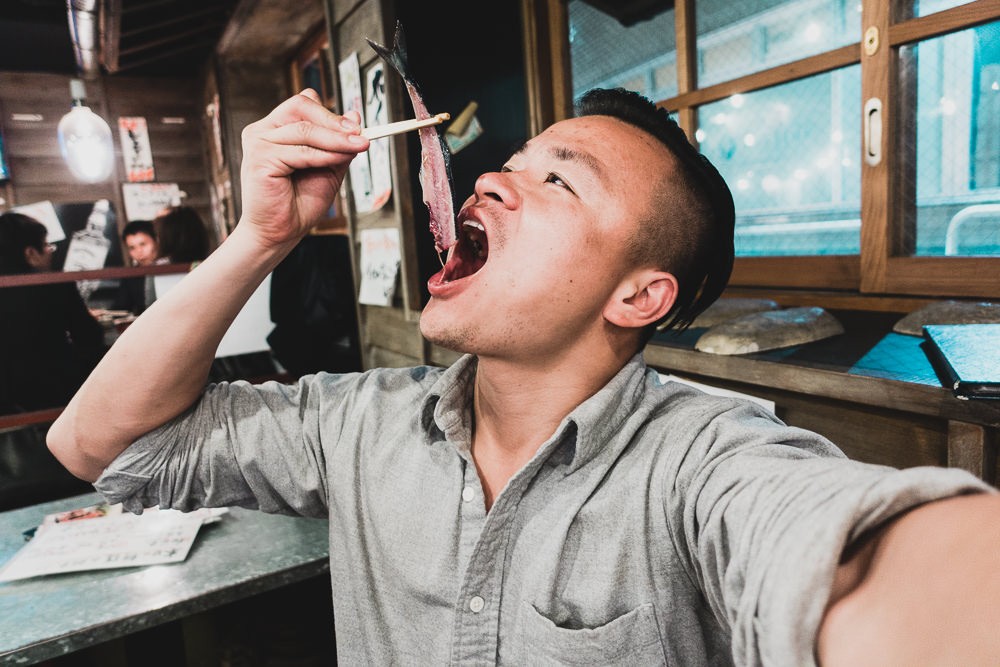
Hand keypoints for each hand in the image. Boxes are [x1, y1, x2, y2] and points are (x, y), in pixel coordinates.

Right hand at [238, 88, 368, 247]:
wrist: (280, 232)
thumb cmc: (299, 202)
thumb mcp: (328, 168)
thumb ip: (339, 144)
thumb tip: (355, 116)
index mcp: (275, 128)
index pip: (303, 104)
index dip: (331, 113)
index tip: (357, 127)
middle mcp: (262, 130)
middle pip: (301, 107)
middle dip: (334, 120)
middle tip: (360, 133)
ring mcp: (258, 142)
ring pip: (304, 129)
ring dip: (336, 139)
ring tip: (359, 146)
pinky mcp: (259, 159)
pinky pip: (300, 151)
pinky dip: (324, 154)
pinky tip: (340, 159)